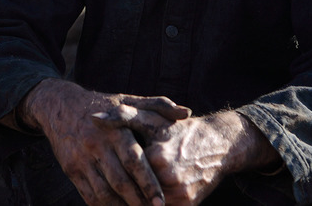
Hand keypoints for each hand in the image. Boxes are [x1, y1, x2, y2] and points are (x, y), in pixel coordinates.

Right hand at [20, 79, 190, 205]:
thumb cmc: (103, 104)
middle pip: (119, 180)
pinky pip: (88, 195)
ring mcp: (81, 159)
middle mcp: (96, 144)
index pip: (133, 160)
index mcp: (114, 129)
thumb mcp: (129, 100)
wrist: (60, 106)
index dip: (148, 182)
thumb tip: (186, 112)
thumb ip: (159, 105)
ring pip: (103, 192)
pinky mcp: (70, 170)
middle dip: (138, 201)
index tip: (161, 200)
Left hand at [96, 110, 280, 204]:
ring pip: (146, 204)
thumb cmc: (180, 130)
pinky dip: (149, 205)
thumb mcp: (152, 119)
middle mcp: (170, 178)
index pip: (125, 173)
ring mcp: (181, 195)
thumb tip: (94, 117)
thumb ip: (122, 116)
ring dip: (132, 202)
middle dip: (120, 192)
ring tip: (117, 197)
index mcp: (157, 157)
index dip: (110, 175)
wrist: (217, 145)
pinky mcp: (188, 205)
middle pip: (134, 193)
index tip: (98, 175)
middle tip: (105, 190)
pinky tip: (136, 200)